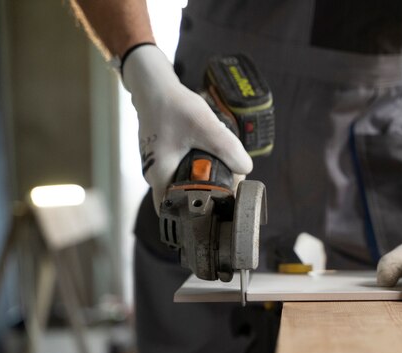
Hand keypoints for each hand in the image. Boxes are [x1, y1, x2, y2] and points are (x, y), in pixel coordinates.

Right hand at [122, 45, 252, 213]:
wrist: (155, 86)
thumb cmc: (173, 106)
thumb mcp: (206, 128)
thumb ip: (228, 149)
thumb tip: (246, 170)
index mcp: (160, 176)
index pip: (173, 212)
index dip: (194, 216)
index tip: (217, 209)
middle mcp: (156, 174)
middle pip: (184, 196)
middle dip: (208, 192)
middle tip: (229, 182)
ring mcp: (159, 164)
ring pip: (186, 180)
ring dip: (206, 175)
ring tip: (222, 163)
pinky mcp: (165, 154)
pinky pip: (185, 167)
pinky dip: (201, 163)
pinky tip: (211, 150)